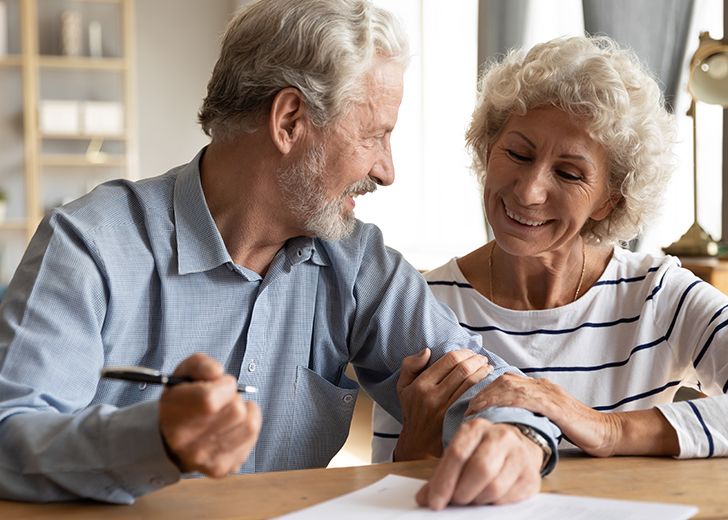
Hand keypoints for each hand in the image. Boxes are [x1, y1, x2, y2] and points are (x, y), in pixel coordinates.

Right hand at [159, 353, 261, 476]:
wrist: (169, 440)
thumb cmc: (181, 403)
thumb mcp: (183, 374)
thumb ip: (201, 364)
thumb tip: (217, 372)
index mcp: (173, 414)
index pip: (209, 399)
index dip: (224, 386)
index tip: (220, 385)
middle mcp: (187, 442)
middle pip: (236, 411)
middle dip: (235, 398)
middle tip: (224, 400)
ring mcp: (205, 458)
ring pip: (249, 425)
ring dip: (245, 413)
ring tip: (230, 411)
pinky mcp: (221, 468)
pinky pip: (252, 440)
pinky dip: (248, 427)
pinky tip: (234, 426)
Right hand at [394, 348, 491, 460]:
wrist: (418, 445)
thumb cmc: (413, 412)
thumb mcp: (403, 387)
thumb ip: (410, 365)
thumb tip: (427, 351)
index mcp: (420, 385)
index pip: (449, 360)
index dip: (464, 352)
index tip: (470, 352)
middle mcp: (433, 397)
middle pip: (463, 369)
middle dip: (476, 360)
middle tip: (482, 358)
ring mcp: (446, 410)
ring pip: (471, 383)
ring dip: (483, 372)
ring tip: (488, 368)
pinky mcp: (457, 420)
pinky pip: (475, 398)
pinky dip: (484, 388)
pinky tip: (488, 383)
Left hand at [417, 418, 541, 508]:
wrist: (517, 446)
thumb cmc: (481, 452)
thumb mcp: (460, 455)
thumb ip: (441, 475)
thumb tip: (424, 500)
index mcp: (476, 428)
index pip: (457, 454)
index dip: (444, 482)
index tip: (434, 503)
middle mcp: (500, 436)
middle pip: (479, 469)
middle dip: (462, 492)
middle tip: (456, 501)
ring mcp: (519, 455)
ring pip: (495, 486)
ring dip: (478, 500)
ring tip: (472, 498)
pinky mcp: (531, 476)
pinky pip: (509, 498)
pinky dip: (494, 504)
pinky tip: (489, 498)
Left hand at [465, 372, 620, 456]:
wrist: (608, 432)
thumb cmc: (578, 429)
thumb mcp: (549, 417)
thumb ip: (530, 413)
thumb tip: (504, 420)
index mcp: (540, 387)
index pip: (506, 380)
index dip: (485, 389)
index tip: (471, 403)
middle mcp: (542, 385)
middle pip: (504, 380)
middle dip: (482, 392)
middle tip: (468, 407)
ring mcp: (549, 393)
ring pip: (511, 386)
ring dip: (489, 397)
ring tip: (475, 410)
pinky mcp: (556, 406)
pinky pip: (527, 399)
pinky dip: (507, 403)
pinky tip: (496, 411)